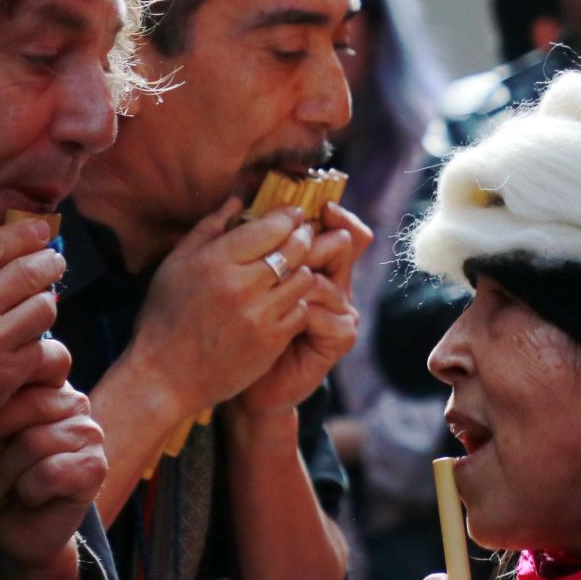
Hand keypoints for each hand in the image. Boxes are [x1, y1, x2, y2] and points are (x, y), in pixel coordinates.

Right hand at [0, 219, 64, 504]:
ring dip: (46, 303)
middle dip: (49, 262)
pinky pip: (43, 348)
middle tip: (54, 262)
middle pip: (30, 271)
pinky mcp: (5, 376)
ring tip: (40, 305)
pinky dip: (42, 345)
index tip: (41, 231)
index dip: (26, 234)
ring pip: (44, 307)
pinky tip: (34, 346)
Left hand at [0, 341, 106, 579]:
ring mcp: (90, 434)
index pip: (27, 365)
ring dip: (2, 475)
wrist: (10, 535)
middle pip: (29, 403)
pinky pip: (51, 472)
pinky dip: (27, 492)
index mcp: (45, 386)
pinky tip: (26, 500)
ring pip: (35, 442)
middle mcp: (74, 403)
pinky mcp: (96, 468)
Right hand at [124, 201, 315, 419]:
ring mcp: (259, 315)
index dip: (288, 216)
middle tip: (305, 233)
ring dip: (305, 268)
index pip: (271, 226)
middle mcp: (241, 285)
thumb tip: (238, 199)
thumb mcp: (176, 265)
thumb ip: (209, 229)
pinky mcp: (271, 341)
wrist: (165, 377)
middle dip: (304, 236)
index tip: (293, 214)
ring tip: (299, 265)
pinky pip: (302, 310)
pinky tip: (291, 298)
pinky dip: (300, 301)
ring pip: (304, 278)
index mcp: (215, 261)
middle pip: (294, 248)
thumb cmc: (166, 317)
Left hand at [235, 203, 371, 413]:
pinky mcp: (339, 337)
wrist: (249, 383)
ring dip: (304, 275)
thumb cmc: (238, 328)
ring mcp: (340, 309)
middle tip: (298, 228)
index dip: (327, 211)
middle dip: (315, 236)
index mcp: (313, 263)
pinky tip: (280, 312)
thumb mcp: (237, 278)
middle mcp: (333, 282)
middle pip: (343, 244)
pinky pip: (330, 314)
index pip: (334, 225)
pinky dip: (305, 310)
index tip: (304, 200)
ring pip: (331, 279)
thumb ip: (242, 239)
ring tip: (278, 274)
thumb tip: (237, 195)